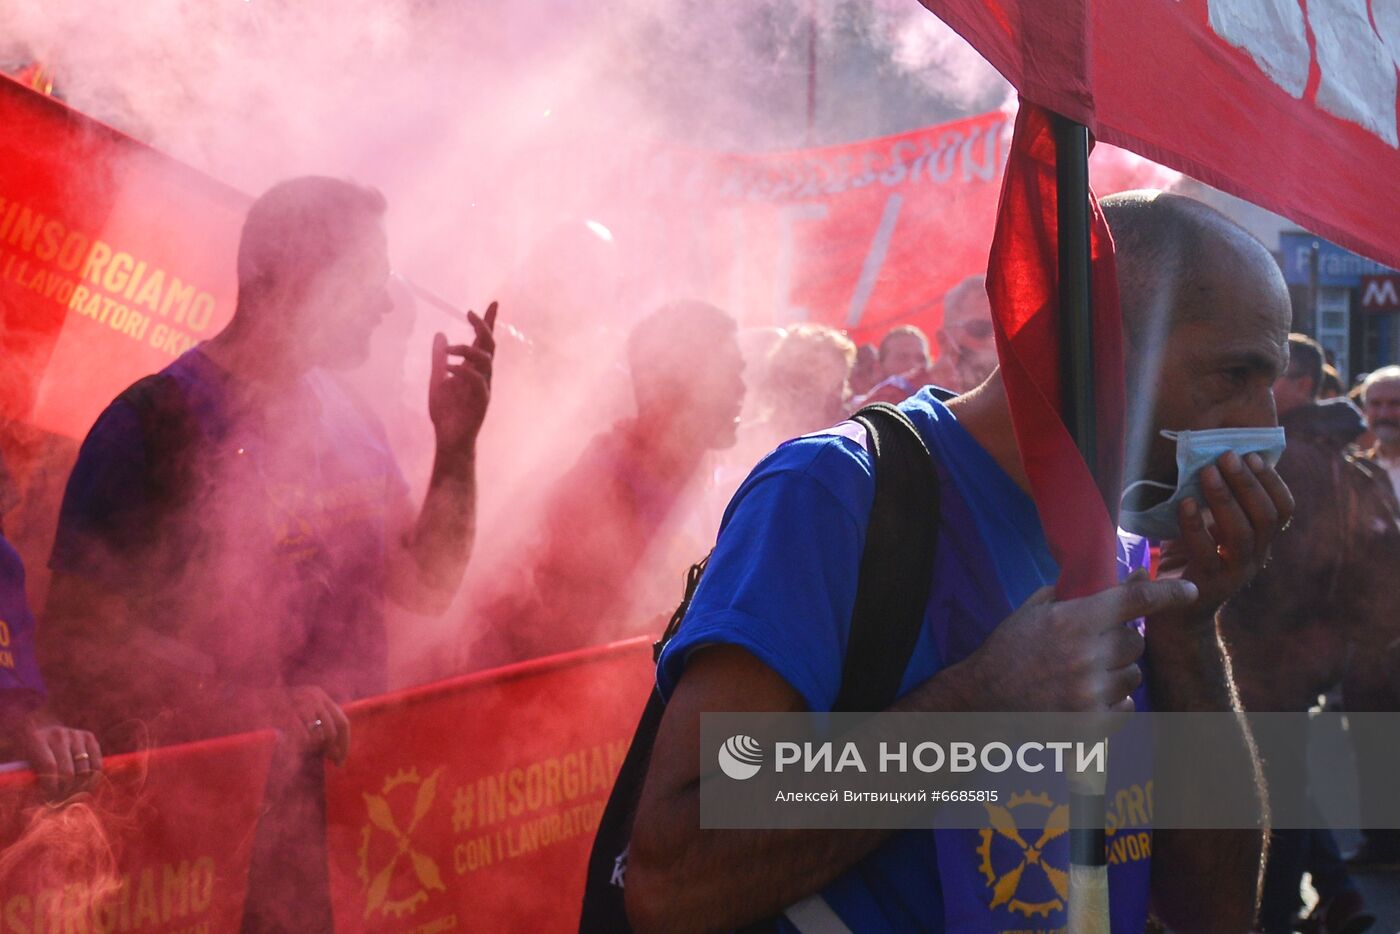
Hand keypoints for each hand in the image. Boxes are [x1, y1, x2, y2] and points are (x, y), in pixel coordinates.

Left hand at [22, 719, 101, 797]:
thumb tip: (50, 803)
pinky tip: (86, 787)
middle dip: (66, 792)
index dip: (52, 787)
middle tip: (62, 801)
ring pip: (84, 771)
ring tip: (73, 796)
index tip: (50, 800)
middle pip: (68, 771)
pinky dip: (93, 780)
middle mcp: (59, 735)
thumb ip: (37, 777)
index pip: (50, 767)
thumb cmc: (32, 752)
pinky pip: (97, 764)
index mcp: (37, 740)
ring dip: (80, 788)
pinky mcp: (89, 737)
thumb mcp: (27, 762)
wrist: (43, 727)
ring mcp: (76, 735)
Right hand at [280, 685, 350, 765]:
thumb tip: (335, 750)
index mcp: (319, 695)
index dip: (345, 742)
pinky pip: (304, 738)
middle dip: (337, 749)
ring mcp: (303, 703)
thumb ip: (319, 722)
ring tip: (303, 746)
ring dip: (313, 746)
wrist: (248, 700)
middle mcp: (315, 697)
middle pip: (335, 730)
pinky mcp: (290, 713)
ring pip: (320, 735)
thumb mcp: (301, 709)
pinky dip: (300, 744)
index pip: (343, 721)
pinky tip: (290, 741)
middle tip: (335, 763)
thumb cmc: (274, 710)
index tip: (342, 758)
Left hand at [429, 302, 495, 462]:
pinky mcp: (481, 401)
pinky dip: (462, 371)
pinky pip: (476, 380)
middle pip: (489, 346)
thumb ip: (439, 358)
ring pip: (486, 361)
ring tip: (450, 350)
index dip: (488, 322)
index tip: (493, 303)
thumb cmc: (446, 412)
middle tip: (470, 314)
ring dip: (468, 350)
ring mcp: (484, 388)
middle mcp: (483, 376)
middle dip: (483, 327)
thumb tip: (440, 335)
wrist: (448, 439)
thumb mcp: (437, 379)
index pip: (484, 341)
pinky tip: (448, 368)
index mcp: (474, 369)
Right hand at [964, 573, 1197, 711]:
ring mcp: (1090, 693)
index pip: (1136, 602)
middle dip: (1121, 639)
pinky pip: (1128, 705)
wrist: (984, 697)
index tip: (1189, 591)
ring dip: (1117, 671)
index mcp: (1072, 621)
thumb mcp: (1039, 608)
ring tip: (1084, 673)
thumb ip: (1086, 592)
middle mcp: (1086, 657)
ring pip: (1134, 675)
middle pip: (1136, 641)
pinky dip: (1114, 700)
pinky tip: (1085, 695)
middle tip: (1094, 644)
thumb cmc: (1011, 647)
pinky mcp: (1091, 723)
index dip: (1169, 593)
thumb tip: (1136, 576)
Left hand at [1158, 451, 1294, 612]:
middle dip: (1248, 483)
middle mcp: (1255, 558)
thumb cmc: (1189, 560)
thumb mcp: (1208, 528)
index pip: (1283, 510)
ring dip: (1225, 499)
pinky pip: (1205, 553)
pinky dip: (1195, 526)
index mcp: (1261, 541)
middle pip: (1266, 518)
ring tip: (1207, 473)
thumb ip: (1216, 503)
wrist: (1172, 614)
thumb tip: (1212, 459)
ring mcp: (1233, 574)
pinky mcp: (1206, 586)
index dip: (1272, 482)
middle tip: (1227, 456)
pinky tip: (1185, 503)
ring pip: (1242, 534)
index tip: (1252, 455)